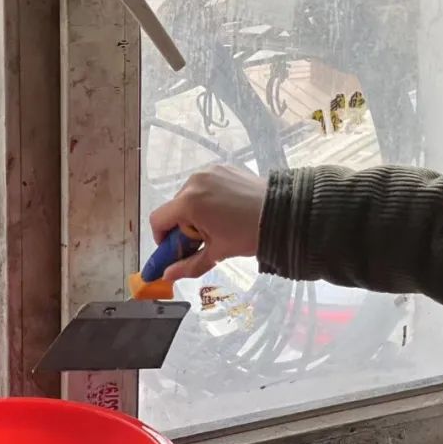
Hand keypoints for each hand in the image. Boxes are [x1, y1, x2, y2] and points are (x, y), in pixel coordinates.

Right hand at [149, 165, 267, 281]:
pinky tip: (227, 210)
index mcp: (189, 202)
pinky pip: (205, 185)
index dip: (162, 239)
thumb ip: (188, 265)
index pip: (158, 220)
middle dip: (183, 226)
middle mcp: (195, 181)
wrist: (284, 212)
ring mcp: (210, 171)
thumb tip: (167, 276)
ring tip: (220, 224)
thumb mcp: (217, 253)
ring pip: (189, 196)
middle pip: (174, 208)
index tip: (177, 249)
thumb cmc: (250, 233)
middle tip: (205, 239)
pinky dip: (209, 198)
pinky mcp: (223, 167)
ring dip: (196, 212)